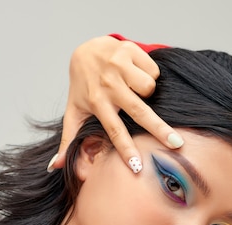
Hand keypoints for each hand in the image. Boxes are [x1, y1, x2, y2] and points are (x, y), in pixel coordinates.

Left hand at [48, 36, 183, 172]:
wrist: (87, 50)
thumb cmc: (84, 87)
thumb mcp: (73, 111)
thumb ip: (68, 139)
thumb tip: (54, 167)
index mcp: (97, 102)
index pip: (114, 131)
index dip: (126, 149)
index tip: (137, 167)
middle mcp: (108, 85)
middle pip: (139, 112)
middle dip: (159, 129)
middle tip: (177, 145)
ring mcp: (119, 66)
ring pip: (149, 87)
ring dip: (146, 91)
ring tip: (133, 88)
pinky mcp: (130, 51)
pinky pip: (153, 71)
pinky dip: (149, 74)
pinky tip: (135, 72)